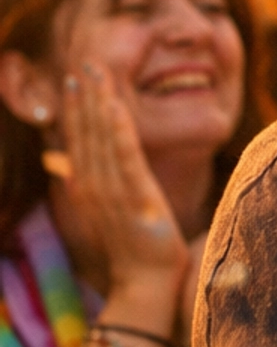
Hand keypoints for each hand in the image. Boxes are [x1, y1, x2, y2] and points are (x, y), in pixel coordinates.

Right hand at [60, 60, 187, 301]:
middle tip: (85, 62)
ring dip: (98, 105)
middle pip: (85, 134)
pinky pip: (125, 159)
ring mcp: (112, 194)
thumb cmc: (130, 246)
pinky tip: (116, 107)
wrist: (145, 284)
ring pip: (101, 140)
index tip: (74, 78)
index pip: (77, 140)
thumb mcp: (103, 207)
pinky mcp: (135, 200)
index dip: (75, 108)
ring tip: (97, 74)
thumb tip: (60, 163)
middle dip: (85, 97)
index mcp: (86, 187)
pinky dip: (118, 131)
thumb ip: (82, 182)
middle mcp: (92, 187)